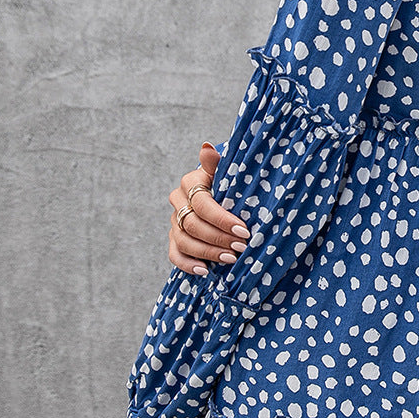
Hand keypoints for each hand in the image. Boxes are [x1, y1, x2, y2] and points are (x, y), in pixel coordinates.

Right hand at [168, 143, 250, 274]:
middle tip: (242, 247)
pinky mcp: (174, 239)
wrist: (222, 193)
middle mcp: (178, 202)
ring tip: (231, 258)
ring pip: (185, 241)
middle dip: (219, 238)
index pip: (202, 204)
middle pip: (193, 225)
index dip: (222, 219)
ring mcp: (175, 222)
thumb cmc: (229, 183)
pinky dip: (188, 265)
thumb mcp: (226, 172)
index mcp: (190, 183)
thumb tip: (207, 147)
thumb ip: (217, 164)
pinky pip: (175, 255)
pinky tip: (205, 270)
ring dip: (209, 252)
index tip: (243, 230)